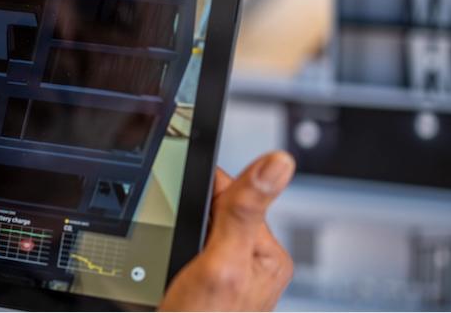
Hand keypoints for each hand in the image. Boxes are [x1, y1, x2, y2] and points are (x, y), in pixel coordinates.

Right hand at [158, 151, 295, 310]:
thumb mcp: (222, 263)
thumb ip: (245, 211)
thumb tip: (279, 162)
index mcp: (268, 253)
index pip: (235, 191)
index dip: (201, 190)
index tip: (181, 199)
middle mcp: (254, 264)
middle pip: (213, 211)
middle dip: (188, 219)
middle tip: (178, 250)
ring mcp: (230, 278)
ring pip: (198, 233)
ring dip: (179, 240)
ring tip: (176, 270)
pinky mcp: (209, 288)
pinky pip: (189, 254)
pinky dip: (174, 257)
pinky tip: (171, 276)